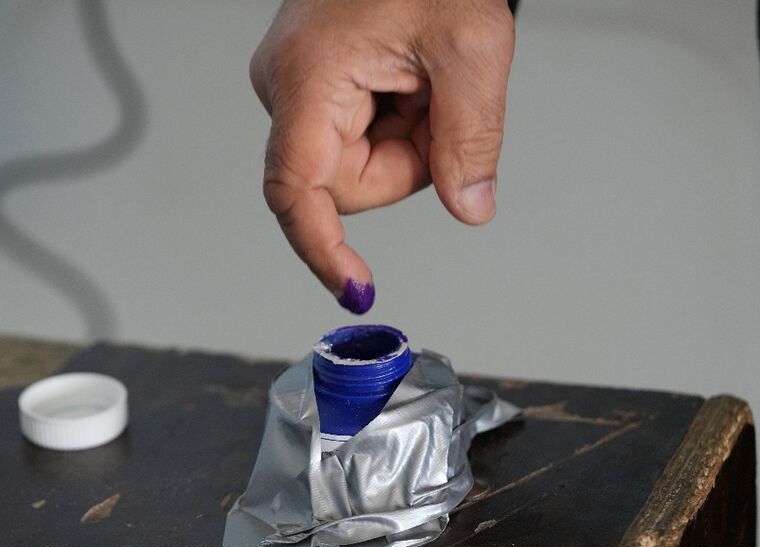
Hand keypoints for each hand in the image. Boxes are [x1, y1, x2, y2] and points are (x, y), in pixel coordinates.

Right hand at [250, 0, 514, 312]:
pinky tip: (412, 80)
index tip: (355, 289)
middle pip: (346, 184)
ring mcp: (297, 89)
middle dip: (409, 161)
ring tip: (427, 79)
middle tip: (441, 102)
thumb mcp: (471, 44)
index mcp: (308, 76)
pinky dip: (402, 123)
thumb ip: (472, 136)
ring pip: (359, 167)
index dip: (322, 249)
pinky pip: (361, 140)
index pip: (297, 190)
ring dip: (410, 140)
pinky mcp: (314, 89)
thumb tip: (470, 206)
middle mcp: (287, 87)